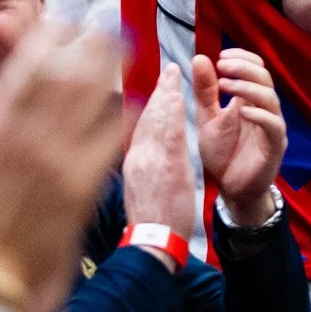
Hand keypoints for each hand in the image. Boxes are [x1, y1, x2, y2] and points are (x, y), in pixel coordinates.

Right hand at [0, 23, 126, 311]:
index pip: (35, 62)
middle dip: (91, 40)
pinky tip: (129, 103)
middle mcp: (36, 135)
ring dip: (111, 69)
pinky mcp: (83, 187)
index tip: (63, 18)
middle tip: (103, 20)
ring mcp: (64, 160)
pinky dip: (121, 118)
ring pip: (96, 101)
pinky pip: (110, 142)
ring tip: (121, 46)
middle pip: (74, 72)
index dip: (53, 33)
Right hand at [122, 62, 196, 262]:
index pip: (139, 127)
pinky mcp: (165, 165)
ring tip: (173, 75)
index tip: (156, 88)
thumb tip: (148, 152)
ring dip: (166, 95)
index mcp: (132, 163)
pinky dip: (172, 112)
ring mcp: (149, 160)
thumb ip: (144, 167)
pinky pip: (169, 132)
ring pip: (156, 120)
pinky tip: (177, 96)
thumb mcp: (140, 190)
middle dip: (158, 92)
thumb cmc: (151, 221)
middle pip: (146, 118)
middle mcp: (137, 157)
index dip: (149, 105)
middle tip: (167, 70)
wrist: (152, 241)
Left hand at [194, 50, 286, 226]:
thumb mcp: (207, 118)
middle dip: (244, 68)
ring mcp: (273, 126)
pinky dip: (259, 115)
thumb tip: (200, 57)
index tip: (221, 56)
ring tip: (226, 84)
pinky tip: (242, 111)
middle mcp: (265, 109)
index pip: (256, 68)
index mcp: (251, 100)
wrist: (231, 189)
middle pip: (264, 78)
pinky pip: (273, 125)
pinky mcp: (275, 146)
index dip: (242, 57)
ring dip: (248, 87)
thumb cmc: (222, 153)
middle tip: (222, 65)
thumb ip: (205, 91)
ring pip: (270, 98)